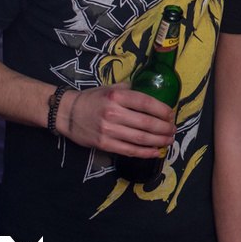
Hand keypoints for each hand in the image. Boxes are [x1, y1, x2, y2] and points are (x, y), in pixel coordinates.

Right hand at [56, 82, 175, 155]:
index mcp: (117, 97)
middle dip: (164, 128)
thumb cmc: (92, 99)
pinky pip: (129, 150)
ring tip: (169, 140)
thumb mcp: (111, 89)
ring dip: (159, 141)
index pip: (146, 103)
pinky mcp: (104, 144)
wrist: (67, 113)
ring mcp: (109, 130)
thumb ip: (130, 90)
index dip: (162, 110)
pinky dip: (145, 152)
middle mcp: (114, 113)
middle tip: (173, 129)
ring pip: (140, 138)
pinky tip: (156, 151)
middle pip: (146, 123)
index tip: (171, 115)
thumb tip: (152, 92)